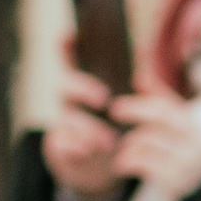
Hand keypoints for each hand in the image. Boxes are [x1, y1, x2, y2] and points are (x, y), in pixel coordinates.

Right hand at [43, 48, 127, 200]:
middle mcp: (72, 102)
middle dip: (83, 88)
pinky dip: (75, 146)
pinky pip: (59, 142)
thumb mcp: (124, 104)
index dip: (67, 47)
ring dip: (88, 127)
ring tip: (109, 139)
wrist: (103, 166)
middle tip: (103, 98)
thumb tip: (142, 48)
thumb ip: (130, 79)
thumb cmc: (115, 127)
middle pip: (66, 85)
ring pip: (65, 117)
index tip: (69, 34)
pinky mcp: (59, 146)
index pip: (74, 62)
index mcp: (88, 87)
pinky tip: (88, 150)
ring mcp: (63, 123)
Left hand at [109, 90, 200, 199]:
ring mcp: (188, 163)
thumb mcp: (179, 123)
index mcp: (199, 125)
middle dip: (134, 113)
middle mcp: (198, 142)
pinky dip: (127, 162)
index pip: (166, 108)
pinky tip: (122, 164)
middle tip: (114, 111)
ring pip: (146, 143)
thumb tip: (140, 77)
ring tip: (123, 148)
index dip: (140, 104)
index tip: (116, 105)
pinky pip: (142, 164)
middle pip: (157, 121)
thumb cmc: (186, 149)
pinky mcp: (176, 181)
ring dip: (128, 145)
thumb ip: (161, 100)